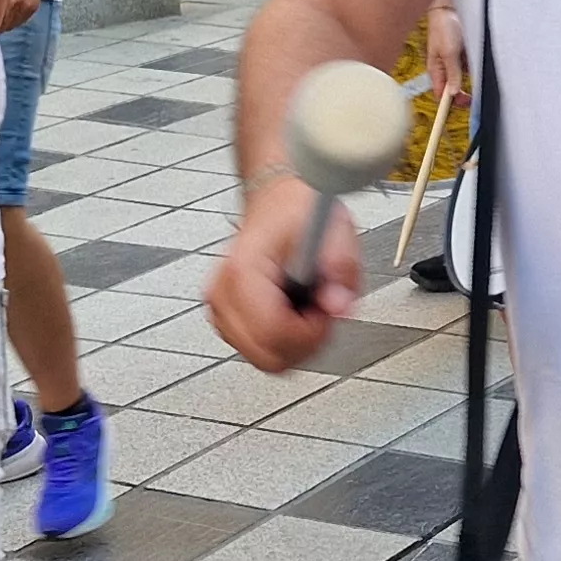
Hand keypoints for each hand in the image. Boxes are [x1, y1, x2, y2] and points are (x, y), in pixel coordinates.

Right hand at [206, 171, 353, 371]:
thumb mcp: (334, 230)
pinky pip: (258, 351)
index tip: (327, 313)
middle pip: (266, 355)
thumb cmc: (298, 212)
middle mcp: (223, 291)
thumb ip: (341, 268)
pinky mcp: (225, 316)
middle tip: (320, 312)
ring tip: (308, 308)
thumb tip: (337, 305)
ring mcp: (220, 306)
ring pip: (263, 358)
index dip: (310, 333)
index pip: (273, 332)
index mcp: (244, 269)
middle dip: (303, 342)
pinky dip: (281, 341)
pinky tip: (293, 313)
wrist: (277, 202)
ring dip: (293, 343)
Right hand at [423, 4, 465, 103]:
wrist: (450, 7)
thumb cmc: (443, 27)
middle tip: (473, 97)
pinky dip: (475, 66)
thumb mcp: (449, 53)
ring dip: (471, 78)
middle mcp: (445, 68)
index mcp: (436, 71)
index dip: (451, 103)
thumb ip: (452, 74)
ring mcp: (455, 61)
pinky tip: (475, 59)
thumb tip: (452, 93)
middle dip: (463, 93)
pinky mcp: (464, 54)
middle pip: (454, 89)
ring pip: (465, 78)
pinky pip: (471, 66)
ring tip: (472, 68)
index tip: (463, 105)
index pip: (442, 94)